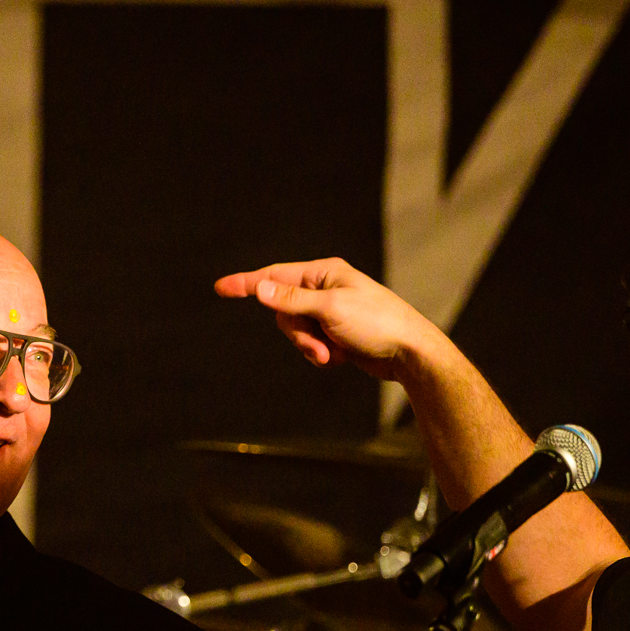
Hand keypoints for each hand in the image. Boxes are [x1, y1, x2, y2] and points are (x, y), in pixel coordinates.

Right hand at [213, 258, 438, 379]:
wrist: (409, 352)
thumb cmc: (377, 323)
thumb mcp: (331, 308)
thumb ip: (292, 299)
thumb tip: (260, 288)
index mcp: (324, 273)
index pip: (275, 276)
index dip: (246, 283)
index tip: (221, 288)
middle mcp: (324, 289)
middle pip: (283, 310)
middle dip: (297, 334)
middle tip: (318, 348)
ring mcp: (329, 311)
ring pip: (296, 330)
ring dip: (310, 347)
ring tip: (333, 355)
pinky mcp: (335, 332)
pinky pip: (310, 343)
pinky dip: (320, 353)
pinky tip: (341, 357)